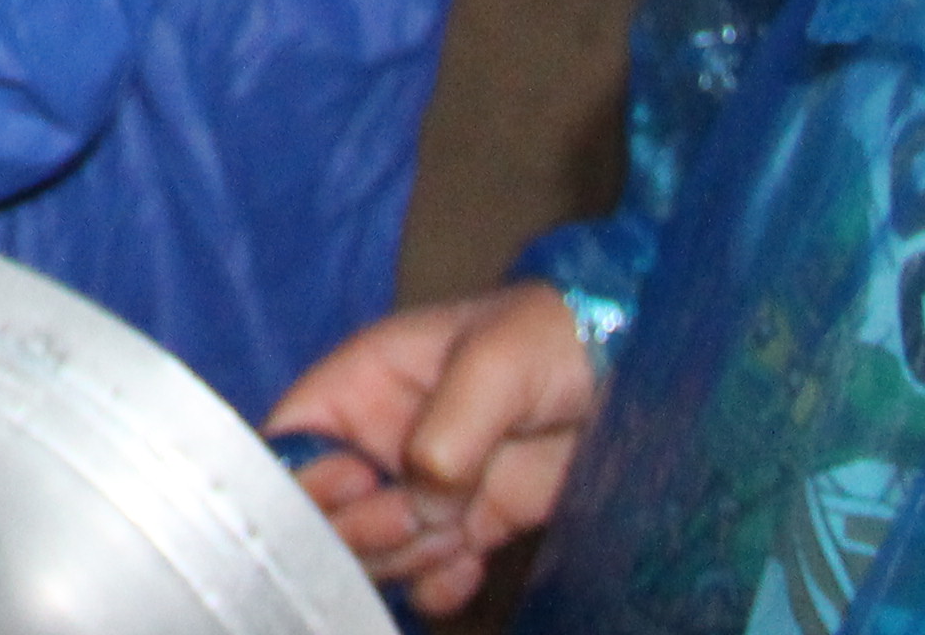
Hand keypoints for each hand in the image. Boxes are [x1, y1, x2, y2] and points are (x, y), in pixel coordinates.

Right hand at [262, 284, 599, 617]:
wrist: (634, 371)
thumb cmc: (554, 338)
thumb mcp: (496, 363)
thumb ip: (448, 428)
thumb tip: (422, 502)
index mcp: (364, 382)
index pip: (290, 438)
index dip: (303, 474)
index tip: (356, 482)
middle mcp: (380, 440)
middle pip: (324, 509)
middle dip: (363, 527)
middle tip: (420, 516)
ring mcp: (424, 488)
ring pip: (373, 550)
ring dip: (406, 558)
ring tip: (458, 534)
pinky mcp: (470, 526)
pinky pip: (426, 579)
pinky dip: (440, 587)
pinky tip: (472, 565)